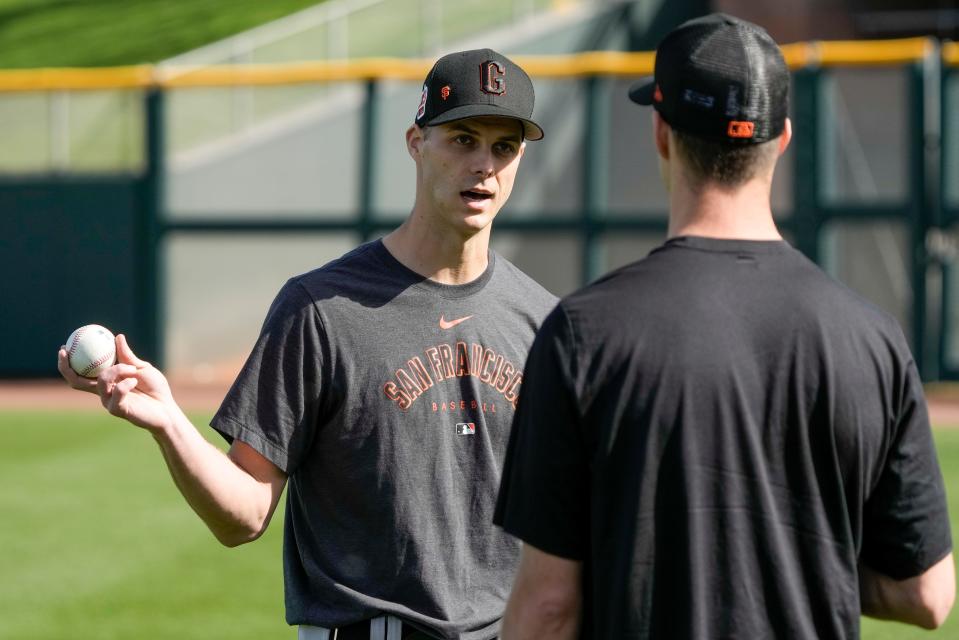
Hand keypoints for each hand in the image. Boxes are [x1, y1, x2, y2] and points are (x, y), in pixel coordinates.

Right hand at [59, 334, 179, 433]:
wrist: (167, 408)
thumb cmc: (155, 388)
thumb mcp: (142, 368)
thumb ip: (128, 356)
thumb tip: (117, 336)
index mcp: (106, 382)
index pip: (80, 373)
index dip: (68, 362)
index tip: (64, 346)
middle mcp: (103, 392)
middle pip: (76, 382)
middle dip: (67, 367)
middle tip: (67, 352)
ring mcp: (108, 401)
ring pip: (101, 382)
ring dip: (117, 370)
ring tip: (132, 369)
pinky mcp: (117, 410)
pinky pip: (116, 393)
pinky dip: (126, 384)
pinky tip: (135, 380)